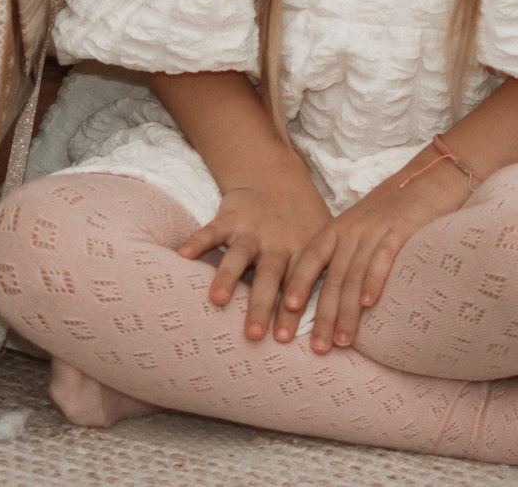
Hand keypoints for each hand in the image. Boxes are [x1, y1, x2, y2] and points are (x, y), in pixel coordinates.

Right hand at [180, 169, 333, 340]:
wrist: (275, 177)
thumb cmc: (301, 222)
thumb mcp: (322, 241)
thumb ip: (324, 276)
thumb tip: (335, 325)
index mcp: (303, 251)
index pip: (298, 285)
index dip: (291, 310)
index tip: (284, 339)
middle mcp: (277, 242)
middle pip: (269, 276)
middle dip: (261, 304)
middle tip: (253, 335)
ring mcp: (252, 230)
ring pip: (239, 255)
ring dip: (228, 276)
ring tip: (218, 300)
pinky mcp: (229, 218)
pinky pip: (211, 230)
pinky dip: (197, 241)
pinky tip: (182, 255)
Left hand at [281, 156, 469, 351]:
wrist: (431, 176)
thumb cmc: (393, 209)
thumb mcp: (360, 226)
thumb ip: (344, 253)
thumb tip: (327, 295)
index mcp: (337, 228)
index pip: (309, 258)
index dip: (298, 284)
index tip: (287, 313)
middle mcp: (352, 229)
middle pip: (332, 277)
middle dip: (323, 315)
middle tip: (317, 348)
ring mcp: (376, 229)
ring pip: (355, 275)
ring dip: (347, 311)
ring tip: (342, 341)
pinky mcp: (403, 229)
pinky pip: (384, 257)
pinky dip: (375, 280)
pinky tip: (370, 304)